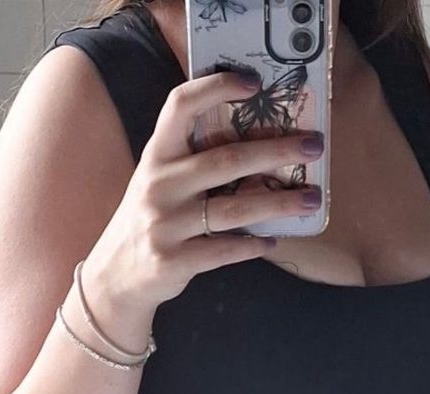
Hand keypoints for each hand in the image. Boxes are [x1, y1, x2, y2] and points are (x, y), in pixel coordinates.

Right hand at [87, 69, 323, 308]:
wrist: (116, 274)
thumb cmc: (151, 220)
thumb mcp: (159, 181)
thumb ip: (193, 160)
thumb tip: (257, 141)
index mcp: (157, 155)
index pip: (181, 106)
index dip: (216, 88)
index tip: (254, 82)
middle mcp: (159, 185)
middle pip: (225, 160)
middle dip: (276, 151)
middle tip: (313, 147)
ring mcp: (165, 225)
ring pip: (234, 209)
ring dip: (279, 204)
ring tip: (312, 199)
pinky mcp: (174, 260)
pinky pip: (225, 250)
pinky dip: (253, 245)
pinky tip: (274, 240)